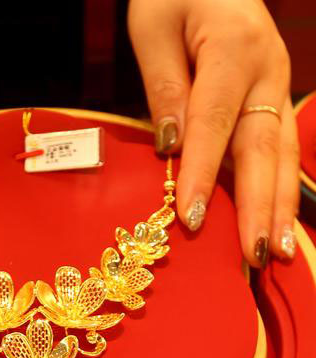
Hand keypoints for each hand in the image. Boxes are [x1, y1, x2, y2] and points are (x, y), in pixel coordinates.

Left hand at [128, 0, 298, 266]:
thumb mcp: (153, 26)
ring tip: (279, 254)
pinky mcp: (273, 101)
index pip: (213, 122)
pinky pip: (279, 151)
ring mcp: (276, 88)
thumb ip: (164, 85)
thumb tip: (172, 144)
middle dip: (259, 206)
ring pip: (280, 155)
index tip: (191, 219)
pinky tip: (279, 226)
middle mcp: (267, 71)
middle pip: (261, 148)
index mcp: (234, 49)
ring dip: (281, 207)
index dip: (202, 173)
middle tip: (254, 255)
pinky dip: (281, 191)